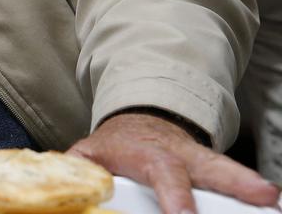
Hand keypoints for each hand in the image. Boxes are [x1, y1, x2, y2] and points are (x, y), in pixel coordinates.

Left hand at [67, 112, 279, 213]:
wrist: (138, 123)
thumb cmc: (114, 147)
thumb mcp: (89, 154)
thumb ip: (78, 170)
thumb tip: (64, 188)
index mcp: (145, 152)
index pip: (161, 171)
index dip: (174, 194)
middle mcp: (179, 154)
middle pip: (208, 166)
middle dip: (234, 182)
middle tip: (262, 197)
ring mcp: (200, 161)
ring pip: (227, 169)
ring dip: (250, 184)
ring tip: (271, 198)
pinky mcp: (214, 171)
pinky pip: (234, 181)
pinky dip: (251, 191)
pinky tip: (268, 202)